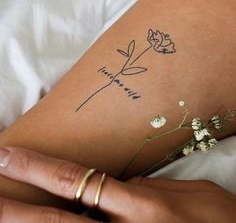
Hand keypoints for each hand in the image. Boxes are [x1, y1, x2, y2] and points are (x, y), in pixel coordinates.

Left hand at [0, 147, 234, 221]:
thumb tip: (118, 187)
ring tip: (3, 211)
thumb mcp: (189, 193)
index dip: (39, 168)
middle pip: (58, 219)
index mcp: (144, 209)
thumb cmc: (220, 220)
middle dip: (16, 207)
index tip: (10, 155)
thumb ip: (148, 189)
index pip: (77, 182)